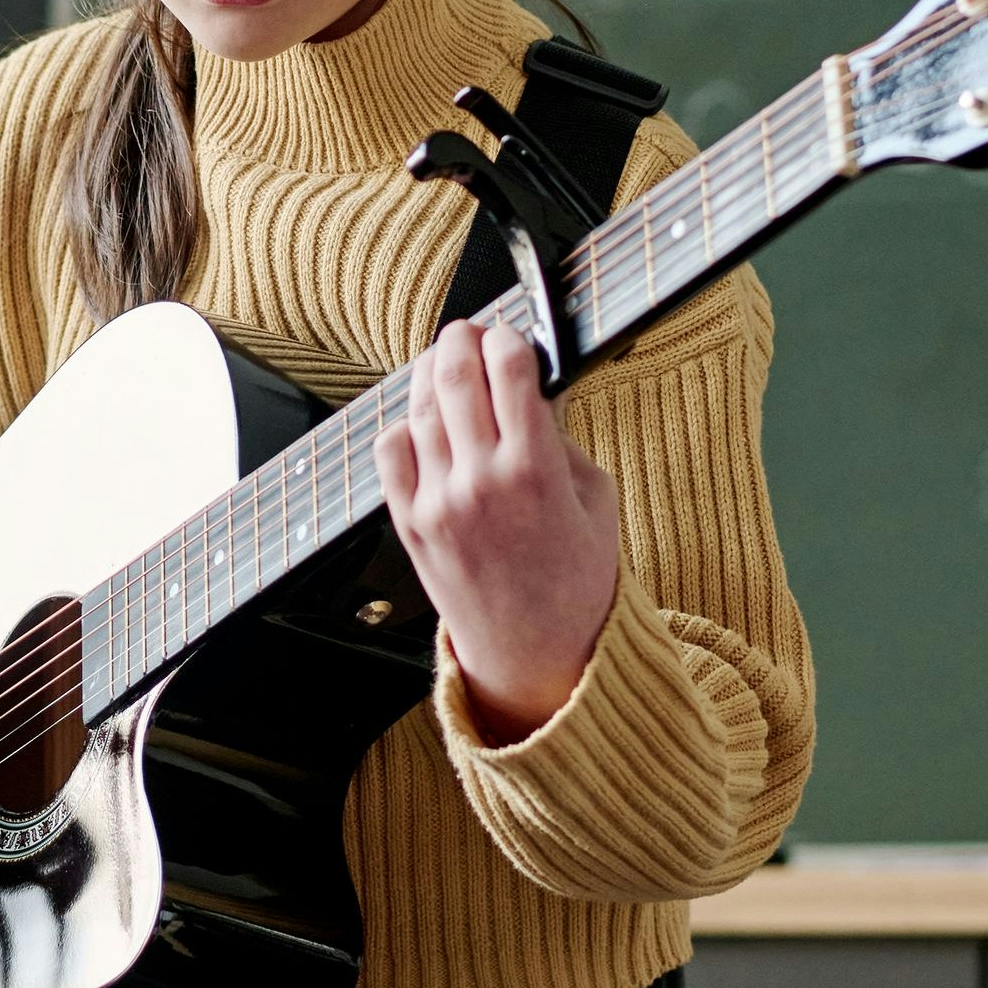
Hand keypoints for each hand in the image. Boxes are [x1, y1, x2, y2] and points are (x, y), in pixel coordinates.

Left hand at [377, 319, 622, 744]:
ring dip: (431, 373)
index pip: (511, 369)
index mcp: (535, 471)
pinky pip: (389, 450)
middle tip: (471, 332)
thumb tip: (529, 390)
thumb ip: (562, 440)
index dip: (510, 338)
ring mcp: (438, 503)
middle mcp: (480, 482)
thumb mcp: (597, 500)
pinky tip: (425, 422)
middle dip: (462, 339)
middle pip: (455, 374)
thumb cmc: (576, 581)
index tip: (514, 336)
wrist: (535, 655)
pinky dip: (404, 424)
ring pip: (419, 407)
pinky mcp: (408, 524)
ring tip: (447, 365)